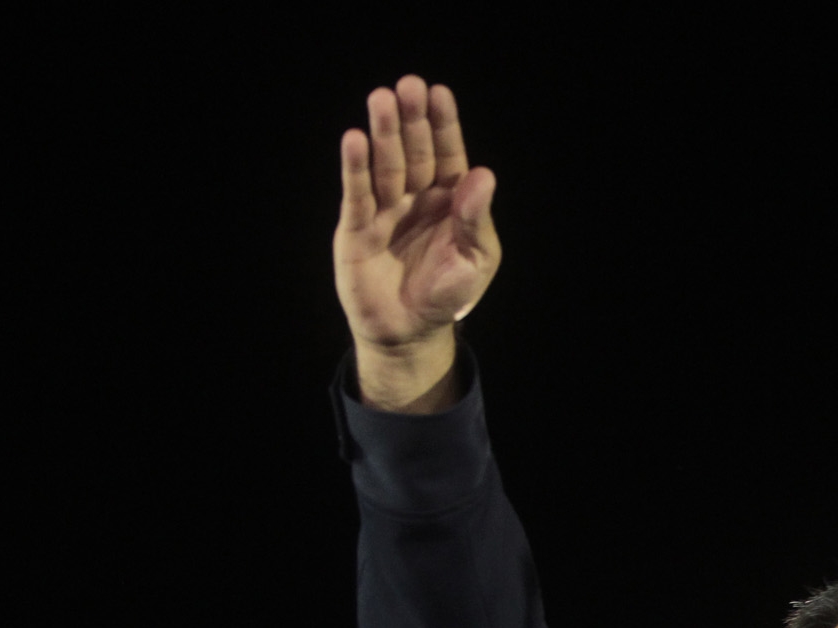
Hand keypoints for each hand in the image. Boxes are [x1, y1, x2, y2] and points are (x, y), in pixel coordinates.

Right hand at [333, 75, 499, 410]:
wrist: (409, 331)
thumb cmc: (448, 293)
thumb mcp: (475, 259)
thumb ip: (476, 219)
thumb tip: (483, 175)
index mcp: (451, 201)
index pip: (448, 154)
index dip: (443, 125)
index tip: (439, 93)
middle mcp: (417, 197)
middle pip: (414, 151)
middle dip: (411, 120)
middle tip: (407, 86)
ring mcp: (385, 209)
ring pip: (385, 165)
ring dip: (383, 133)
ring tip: (381, 100)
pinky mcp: (356, 227)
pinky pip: (357, 192)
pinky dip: (355, 167)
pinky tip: (354, 139)